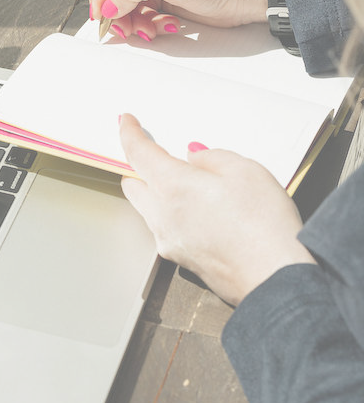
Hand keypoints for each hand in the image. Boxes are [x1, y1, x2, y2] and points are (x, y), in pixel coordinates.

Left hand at [118, 113, 311, 305]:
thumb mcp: (246, 170)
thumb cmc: (264, 226)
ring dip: (158, 193)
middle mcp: (161, 216)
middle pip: (133, 184)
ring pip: (148, 209)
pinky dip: (174, 215)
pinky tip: (203, 214)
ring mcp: (168, 241)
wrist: (276, 280)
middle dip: (141, 167)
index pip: (137, 153)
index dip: (128, 133)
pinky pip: (166, 229)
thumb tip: (194, 158)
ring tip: (192, 187)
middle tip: (160, 156)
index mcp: (171, 186)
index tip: (126, 122)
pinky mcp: (181, 260)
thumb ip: (212, 158)